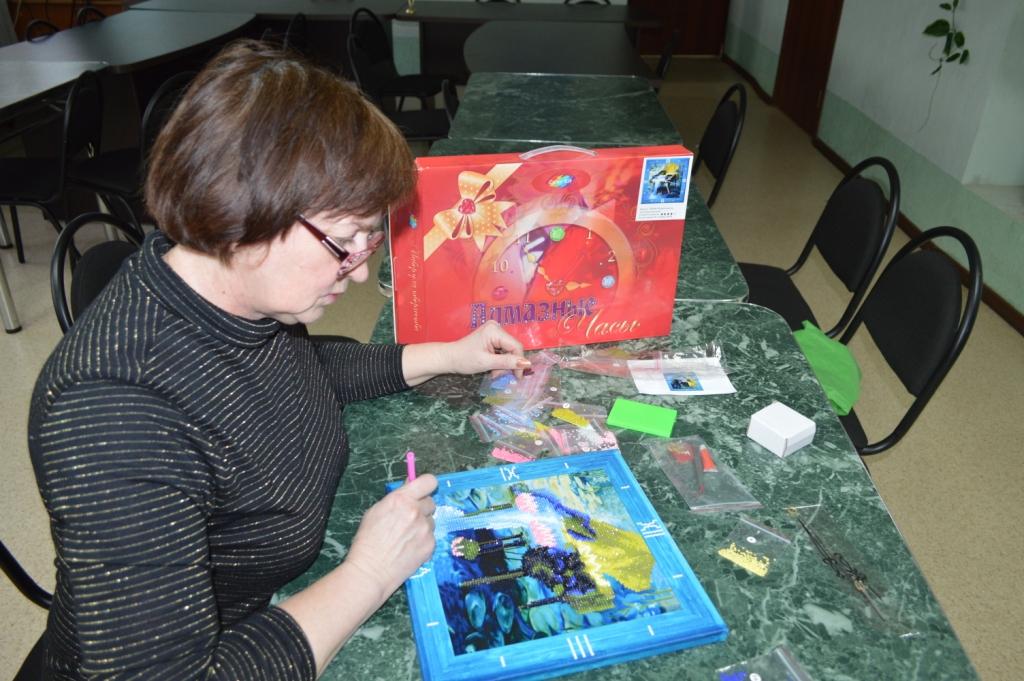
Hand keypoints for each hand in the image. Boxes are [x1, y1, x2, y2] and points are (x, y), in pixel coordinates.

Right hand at [344, 474, 437, 598]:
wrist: (370, 571)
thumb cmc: (367, 541)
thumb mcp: (376, 511)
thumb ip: (397, 498)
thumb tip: (410, 488)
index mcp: (401, 499)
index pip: (429, 481)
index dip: (427, 486)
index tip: (423, 491)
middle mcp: (416, 511)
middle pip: (431, 502)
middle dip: (422, 509)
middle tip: (408, 520)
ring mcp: (425, 529)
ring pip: (431, 521)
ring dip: (422, 526)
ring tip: (406, 538)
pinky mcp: (430, 545)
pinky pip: (431, 538)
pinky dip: (423, 542)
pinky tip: (409, 549)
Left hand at [443, 321, 529, 376]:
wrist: (449, 358)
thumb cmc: (464, 359)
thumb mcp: (487, 363)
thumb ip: (507, 362)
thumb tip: (527, 364)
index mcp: (495, 330)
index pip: (516, 346)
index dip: (519, 362)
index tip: (517, 377)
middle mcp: (497, 327)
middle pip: (513, 348)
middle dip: (508, 364)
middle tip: (498, 375)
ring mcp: (494, 331)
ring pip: (509, 351)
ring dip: (504, 364)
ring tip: (493, 372)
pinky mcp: (493, 337)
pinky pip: (503, 350)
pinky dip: (500, 361)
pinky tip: (493, 367)